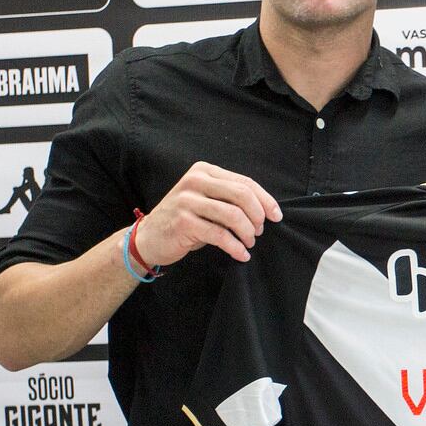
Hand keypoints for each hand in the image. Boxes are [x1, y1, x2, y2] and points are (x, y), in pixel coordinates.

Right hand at [132, 162, 281, 267]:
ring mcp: (187, 200)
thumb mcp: (206, 200)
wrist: (149, 237)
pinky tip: (241, 254)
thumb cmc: (184, 220)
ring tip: (249, 243)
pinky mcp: (184, 221)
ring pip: (233, 215)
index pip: (244, 182)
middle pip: (242, 195)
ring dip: (247, 233)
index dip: (265, 200)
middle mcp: (195, 181)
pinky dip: (235, 247)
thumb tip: (266, 209)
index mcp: (204, 171)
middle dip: (257, 216)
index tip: (276, 216)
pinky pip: (220, 235)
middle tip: (260, 231)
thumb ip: (229, 198)